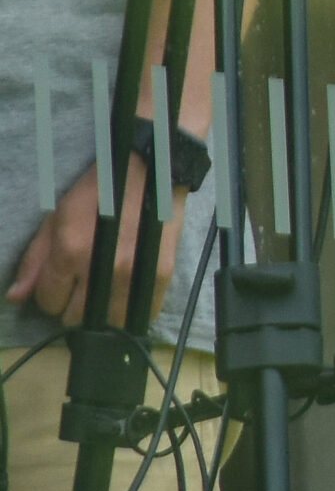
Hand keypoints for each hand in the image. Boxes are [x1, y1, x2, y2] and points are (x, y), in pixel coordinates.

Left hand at [8, 156, 182, 325]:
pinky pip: (144, 313)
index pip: (48, 301)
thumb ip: (36, 259)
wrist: (154, 168)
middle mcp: (102, 267)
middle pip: (76, 317)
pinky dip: (133, 312)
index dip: (51, 293)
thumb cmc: (100, 188)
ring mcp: (134, 272)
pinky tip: (127, 296)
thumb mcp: (58, 215)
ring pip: (109, 322)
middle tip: (83, 285)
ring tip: (105, 291)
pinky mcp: (163, 272)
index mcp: (71, 251)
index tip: (61, 281)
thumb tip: (16, 297)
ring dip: (103, 312)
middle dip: (74, 305)